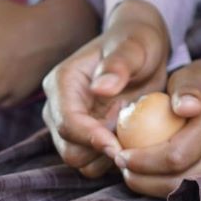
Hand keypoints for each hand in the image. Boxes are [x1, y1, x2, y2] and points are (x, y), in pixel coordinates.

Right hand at [43, 0, 169, 177]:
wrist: (141, 47)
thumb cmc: (137, 41)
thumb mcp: (134, 46)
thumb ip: (118, 64)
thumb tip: (100, 88)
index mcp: (62, 83)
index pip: (67, 123)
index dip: (90, 138)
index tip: (118, 146)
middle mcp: (58, 107)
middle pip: (69, 149)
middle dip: (100, 151)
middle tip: (134, 142)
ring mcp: (70, 123)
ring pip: (80, 159)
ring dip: (107, 157)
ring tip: (136, 136)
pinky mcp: (85, 134)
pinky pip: (93, 159)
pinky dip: (113, 157)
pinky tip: (134, 140)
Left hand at [114, 41, 200, 196]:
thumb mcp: (198, 71)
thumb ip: (186, 87)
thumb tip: (182, 107)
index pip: (177, 155)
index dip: (143, 162)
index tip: (120, 154)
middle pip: (183, 180)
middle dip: (145, 180)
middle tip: (123, 167)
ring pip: (192, 190)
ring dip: (158, 186)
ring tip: (137, 171)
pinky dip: (178, 184)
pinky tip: (160, 174)